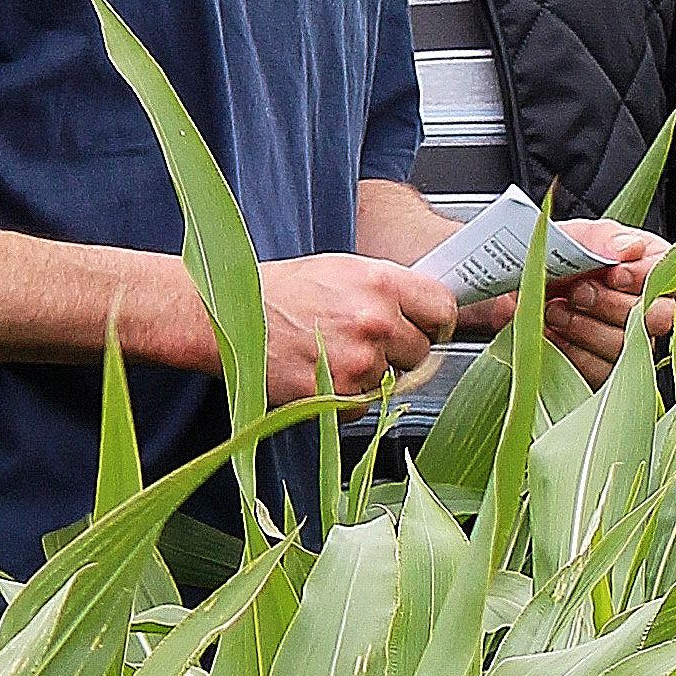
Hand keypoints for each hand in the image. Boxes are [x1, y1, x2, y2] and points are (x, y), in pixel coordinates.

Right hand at [260, 253, 456, 399]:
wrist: (232, 318)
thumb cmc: (282, 292)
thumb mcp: (342, 270)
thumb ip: (387, 289)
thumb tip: (422, 308)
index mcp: (380, 283)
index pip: (443, 308)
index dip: (436, 321)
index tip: (427, 326)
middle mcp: (375, 321)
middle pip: (422, 351)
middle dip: (400, 350)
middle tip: (366, 340)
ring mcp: (358, 361)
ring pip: (392, 381)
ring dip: (370, 374)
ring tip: (335, 352)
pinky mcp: (338, 395)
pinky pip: (364, 405)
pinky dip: (347, 397)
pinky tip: (323, 372)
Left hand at [543, 222, 668, 385]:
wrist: (512, 290)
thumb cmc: (550, 261)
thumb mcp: (573, 238)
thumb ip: (603, 239)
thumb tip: (632, 248)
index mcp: (648, 266)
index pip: (666, 278)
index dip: (640, 279)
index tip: (612, 274)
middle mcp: (646, 308)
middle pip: (654, 318)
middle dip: (610, 305)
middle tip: (577, 292)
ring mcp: (629, 344)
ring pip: (626, 348)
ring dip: (586, 328)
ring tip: (555, 310)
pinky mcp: (604, 372)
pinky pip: (601, 373)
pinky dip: (572, 353)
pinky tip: (552, 334)